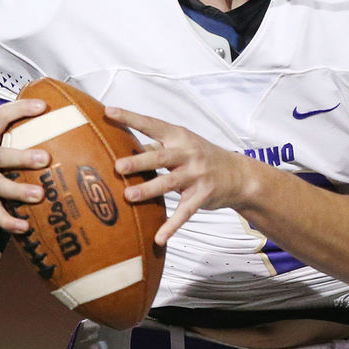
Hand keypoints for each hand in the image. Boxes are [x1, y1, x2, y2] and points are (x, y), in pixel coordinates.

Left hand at [106, 107, 259, 245]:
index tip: (109, 111)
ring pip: (170, 183)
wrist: (239, 175)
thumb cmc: (202, 157)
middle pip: (161, 157)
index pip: (152, 124)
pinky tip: (159, 237)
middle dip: (139, 161)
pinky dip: (172, 225)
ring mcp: (196, 176)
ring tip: (129, 196)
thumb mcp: (183, 145)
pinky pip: (185, 212)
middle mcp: (188, 154)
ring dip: (149, 190)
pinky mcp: (202, 196)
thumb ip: (156, 147)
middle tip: (118, 166)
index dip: (130, 117)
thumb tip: (124, 150)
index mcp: (179, 137)